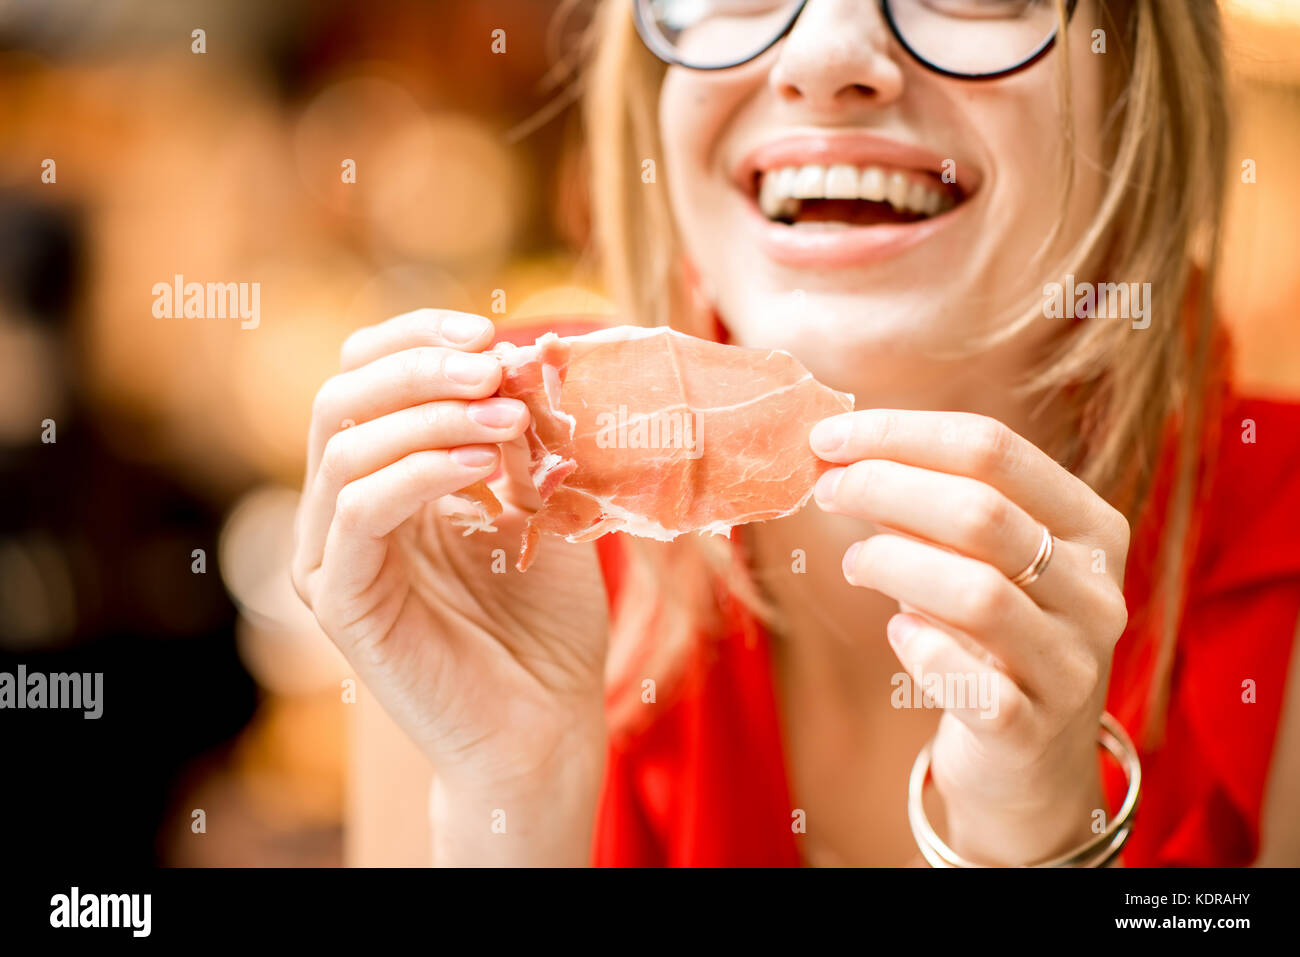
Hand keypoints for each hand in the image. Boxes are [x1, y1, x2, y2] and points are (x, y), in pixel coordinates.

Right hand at [291, 310, 609, 861]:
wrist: (545, 723)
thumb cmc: (545, 622)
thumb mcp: (541, 506)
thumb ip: (522, 439)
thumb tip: (520, 358)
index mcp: (385, 482)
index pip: (365, 378)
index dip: (416, 338)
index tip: (492, 328)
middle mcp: (344, 513)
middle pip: (340, 398)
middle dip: (419, 366)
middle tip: (494, 363)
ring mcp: (334, 557)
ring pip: (343, 445)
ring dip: (430, 412)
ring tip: (508, 414)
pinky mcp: (342, 600)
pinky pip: (360, 509)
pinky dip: (421, 469)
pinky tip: (486, 462)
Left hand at [810, 409, 1130, 864]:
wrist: (1028, 763)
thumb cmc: (990, 638)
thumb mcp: (978, 560)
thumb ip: (930, 506)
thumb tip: (842, 451)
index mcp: (1091, 527)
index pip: (995, 449)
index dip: (901, 434)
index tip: (830, 435)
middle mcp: (1097, 592)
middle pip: (982, 512)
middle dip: (885, 488)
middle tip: (827, 490)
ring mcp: (1072, 665)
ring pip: (976, 593)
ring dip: (893, 564)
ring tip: (856, 564)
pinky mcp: (1032, 730)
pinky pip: (968, 680)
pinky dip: (919, 647)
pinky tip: (898, 632)